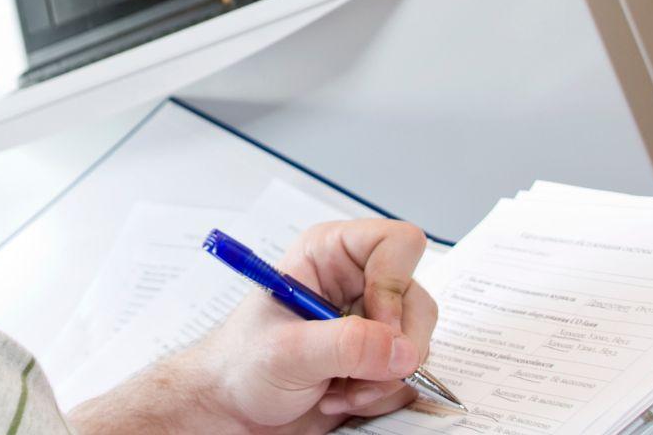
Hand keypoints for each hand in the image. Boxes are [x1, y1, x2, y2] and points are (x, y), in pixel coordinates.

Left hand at [67, 218, 437, 434]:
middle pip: (417, 299)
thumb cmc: (241, 365)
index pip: (397, 243)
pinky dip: (383, 394)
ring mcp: (370, 322)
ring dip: (384, 378)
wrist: (234, 408)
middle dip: (392, 347)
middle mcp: (356, 282)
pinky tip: (343, 397)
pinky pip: (410, 374)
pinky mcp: (376, 358)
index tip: (375, 325)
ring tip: (340, 390)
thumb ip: (345, 346)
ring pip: (418, 341)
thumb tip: (402, 350)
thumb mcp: (286, 351)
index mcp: (330, 254)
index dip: (393, 284)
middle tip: (355, 373)